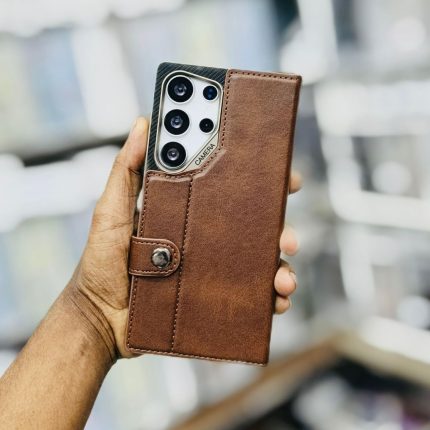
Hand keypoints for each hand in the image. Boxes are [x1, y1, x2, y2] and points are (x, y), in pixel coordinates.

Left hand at [66, 117, 300, 358]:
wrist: (99, 318)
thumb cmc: (102, 263)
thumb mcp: (110, 212)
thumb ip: (124, 171)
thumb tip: (142, 123)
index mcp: (190, 212)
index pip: (231, 191)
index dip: (260, 182)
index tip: (283, 177)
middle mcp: (207, 238)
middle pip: (254, 227)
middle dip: (280, 227)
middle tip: (286, 236)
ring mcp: (212, 270)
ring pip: (260, 263)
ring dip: (280, 267)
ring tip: (282, 279)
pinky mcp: (213, 299)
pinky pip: (251, 297)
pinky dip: (270, 298)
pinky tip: (275, 301)